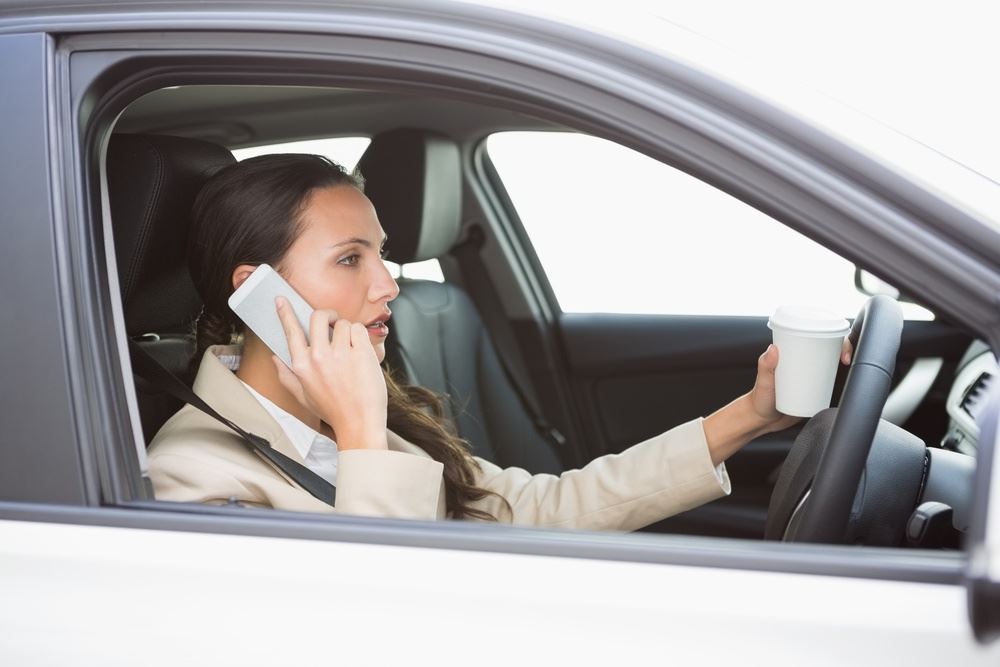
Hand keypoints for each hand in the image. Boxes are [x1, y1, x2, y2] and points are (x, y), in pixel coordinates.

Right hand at [273, 297, 387, 449]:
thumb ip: (286, 376)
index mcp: (301, 366)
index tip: (281, 299)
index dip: (285, 313)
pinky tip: (361, 352)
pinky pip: (359, 329)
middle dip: (327, 314)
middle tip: (334, 321)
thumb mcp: (303, 396)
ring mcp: (340, 354)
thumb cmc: (333, 410)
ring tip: (351, 351)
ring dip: (348, 332)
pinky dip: (361, 337)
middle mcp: (318, 357)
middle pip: (318, 316)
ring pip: (343, 323)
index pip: (291, 331)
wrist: (359, 423)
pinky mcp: (360, 352)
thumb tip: (275, 357)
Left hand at [704, 338, 854, 464]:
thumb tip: (773, 348)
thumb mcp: (763, 382)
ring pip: (834, 368)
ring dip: (846, 368)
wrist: (762, 421)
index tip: (839, 350)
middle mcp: (805, 364)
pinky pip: (833, 385)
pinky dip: (843, 384)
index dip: (832, 339)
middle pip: (830, 352)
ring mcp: (812, 378)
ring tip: (850, 373)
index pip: (818, 339)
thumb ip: (765, 366)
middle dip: (844, 351)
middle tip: (845, 361)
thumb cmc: (760, 399)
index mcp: (794, 355)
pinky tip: (850, 386)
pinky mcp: (816, 393)